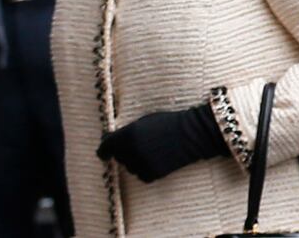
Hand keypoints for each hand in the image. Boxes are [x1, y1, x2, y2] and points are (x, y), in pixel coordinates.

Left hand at [96, 105, 226, 182]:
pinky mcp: (152, 174)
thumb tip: (110, 142)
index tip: (105, 153)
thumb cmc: (170, 123)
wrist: (193, 133)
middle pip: (119, 157)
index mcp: (128, 134)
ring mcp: (141, 163)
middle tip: (142, 145)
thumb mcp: (146, 121)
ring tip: (154, 151)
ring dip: (136, 161)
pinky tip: (158, 160)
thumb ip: (127, 132)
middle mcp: (131, 150)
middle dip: (125, 152)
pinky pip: (142, 175)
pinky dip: (147, 170)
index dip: (104, 150)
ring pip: (130, 167)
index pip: (105, 148)